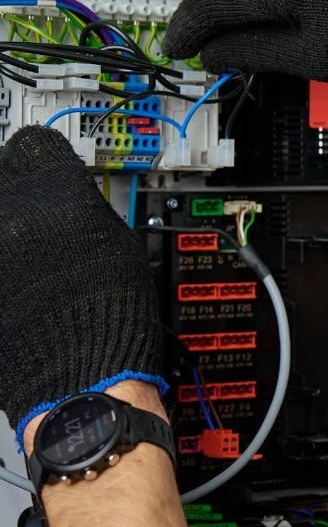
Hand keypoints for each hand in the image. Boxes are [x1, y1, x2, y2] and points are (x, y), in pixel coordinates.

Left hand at [0, 126, 165, 445]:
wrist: (81, 380)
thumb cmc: (109, 317)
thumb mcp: (116, 239)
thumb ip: (79, 204)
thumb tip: (65, 193)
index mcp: (48, 194)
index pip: (31, 146)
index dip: (41, 159)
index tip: (42, 166)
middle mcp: (4, 216)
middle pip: (1, 179)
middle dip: (16, 195)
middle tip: (36, 219)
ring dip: (7, 233)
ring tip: (28, 262)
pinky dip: (3, 270)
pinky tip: (17, 289)